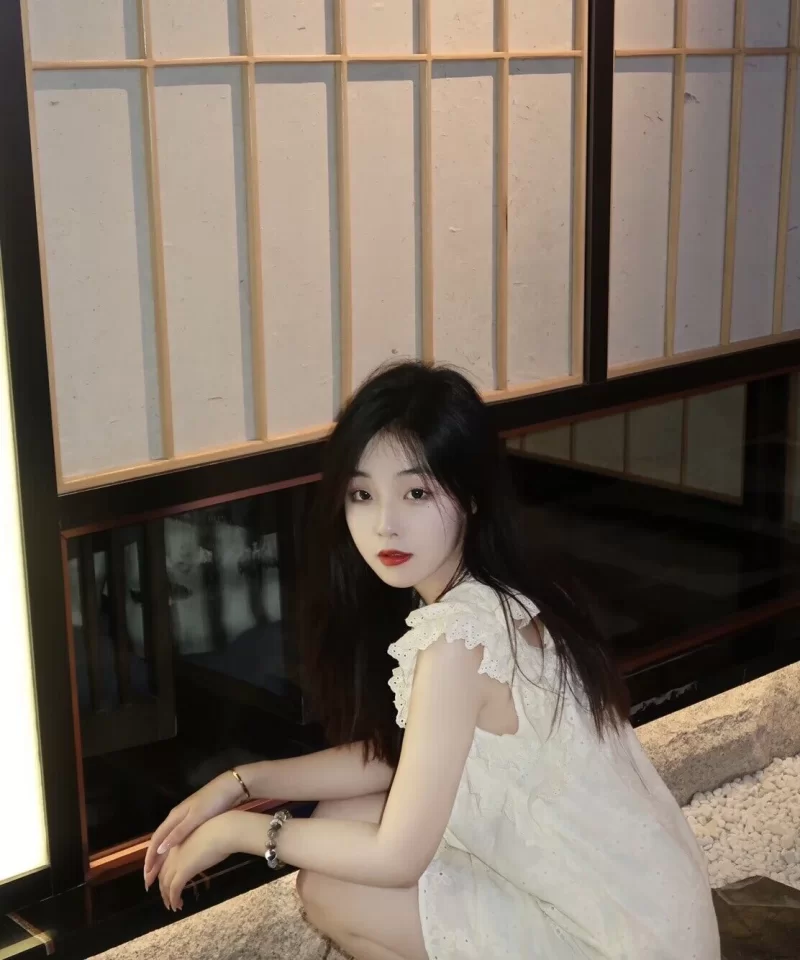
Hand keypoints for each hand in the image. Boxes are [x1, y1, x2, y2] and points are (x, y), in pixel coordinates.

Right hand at [144, 772, 242, 890]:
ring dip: (161, 858)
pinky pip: (177, 840)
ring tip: (158, 876)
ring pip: (167, 841)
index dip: (150, 858)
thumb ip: (178, 832)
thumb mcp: (195, 818)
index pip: (156, 840)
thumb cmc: (213, 803)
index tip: (146, 876)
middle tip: (149, 882)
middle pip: (159, 842)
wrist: (230, 788)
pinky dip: (172, 852)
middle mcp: (176, 818)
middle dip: (153, 862)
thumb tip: (159, 849)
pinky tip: (175, 860)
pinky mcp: (194, 821)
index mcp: (174, 817)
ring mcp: (185, 819)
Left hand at [158, 813, 235, 911]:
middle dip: (163, 890)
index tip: (167, 885)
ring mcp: (177, 861)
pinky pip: (174, 889)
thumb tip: (203, 853)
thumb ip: (199, 847)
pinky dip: (174, 899)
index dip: (164, 876)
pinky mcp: (183, 870)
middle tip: (168, 900)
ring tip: (174, 906)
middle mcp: (173, 852)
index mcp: (178, 842)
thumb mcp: (205, 838)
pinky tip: (178, 905)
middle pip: (163, 875)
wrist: (223, 830)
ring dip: (168, 897)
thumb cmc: (221, 830)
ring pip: (166, 884)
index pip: (165, 862)